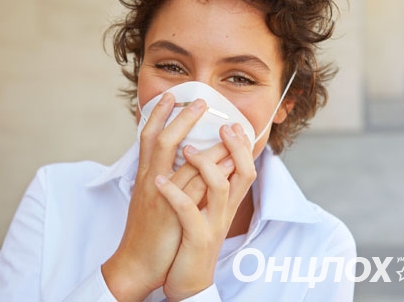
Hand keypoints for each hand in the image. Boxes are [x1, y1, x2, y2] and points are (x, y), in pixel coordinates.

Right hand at [102, 93, 209, 300]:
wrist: (136, 261)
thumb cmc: (146, 228)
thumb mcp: (148, 197)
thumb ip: (160, 177)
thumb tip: (177, 160)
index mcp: (144, 175)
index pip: (147, 137)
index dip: (157, 114)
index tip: (170, 96)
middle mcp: (150, 180)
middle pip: (163, 141)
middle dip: (181, 118)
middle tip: (200, 101)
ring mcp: (161, 195)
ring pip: (185, 162)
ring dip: (208, 142)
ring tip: (226, 126)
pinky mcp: (172, 212)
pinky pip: (196, 188)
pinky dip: (212, 171)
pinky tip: (228, 161)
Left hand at [156, 123, 256, 300]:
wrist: (188, 280)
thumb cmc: (190, 239)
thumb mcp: (203, 208)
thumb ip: (205, 185)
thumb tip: (204, 158)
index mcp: (225, 202)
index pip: (244, 168)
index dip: (242, 145)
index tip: (234, 124)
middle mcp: (224, 210)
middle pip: (243, 173)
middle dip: (236, 146)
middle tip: (225, 126)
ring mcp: (212, 224)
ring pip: (220, 188)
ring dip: (205, 164)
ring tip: (188, 148)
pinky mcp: (197, 239)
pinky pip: (188, 213)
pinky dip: (174, 194)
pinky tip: (159, 181)